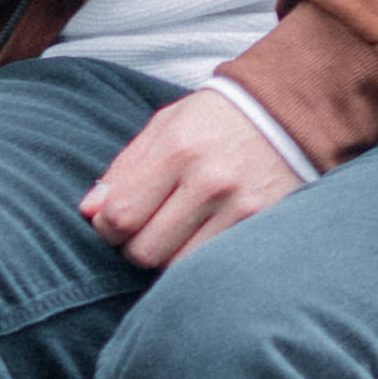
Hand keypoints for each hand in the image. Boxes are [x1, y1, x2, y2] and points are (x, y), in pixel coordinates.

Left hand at [81, 85, 306, 267]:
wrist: (289, 111)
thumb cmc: (216, 120)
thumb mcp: (166, 126)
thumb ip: (125, 168)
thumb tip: (88, 212)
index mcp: (178, 148)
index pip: (120, 216)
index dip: (107, 227)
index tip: (115, 222)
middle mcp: (210, 181)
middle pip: (145, 250)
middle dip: (135, 246)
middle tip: (148, 229)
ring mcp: (240, 208)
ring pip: (177, 267)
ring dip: (168, 257)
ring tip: (178, 233)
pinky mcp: (263, 227)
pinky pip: (213, 267)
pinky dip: (198, 261)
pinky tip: (202, 239)